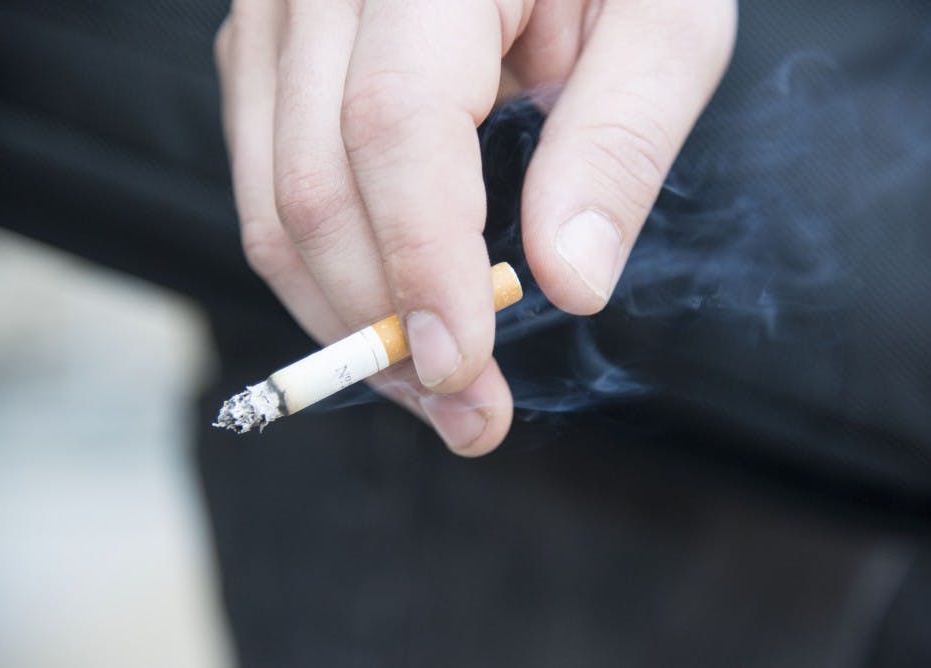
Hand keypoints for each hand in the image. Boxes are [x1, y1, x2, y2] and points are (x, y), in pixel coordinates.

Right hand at [214, 0, 735, 454]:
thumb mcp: (663, 20)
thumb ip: (618, 142)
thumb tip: (569, 283)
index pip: (396, 126)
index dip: (422, 263)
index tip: (466, 371)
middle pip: (313, 186)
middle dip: (384, 324)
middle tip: (468, 413)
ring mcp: (275, 17)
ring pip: (271, 203)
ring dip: (348, 316)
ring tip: (433, 383)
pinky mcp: (269, 55)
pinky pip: (266, 185)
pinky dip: (327, 269)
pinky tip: (391, 309)